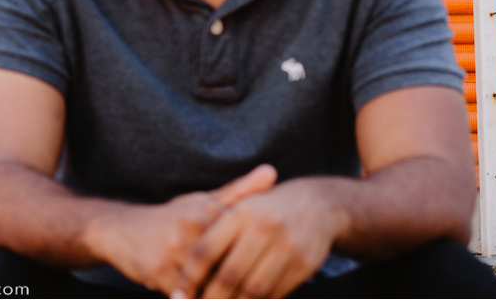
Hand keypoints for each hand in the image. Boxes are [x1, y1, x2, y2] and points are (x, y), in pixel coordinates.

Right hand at [91, 165, 276, 296]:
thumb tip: (272, 172)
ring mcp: (174, 247)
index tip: (261, 277)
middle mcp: (192, 225)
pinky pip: (188, 296)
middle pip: (229, 269)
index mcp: (208, 209)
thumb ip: (240, 191)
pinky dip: (194, 299)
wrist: (118, 230)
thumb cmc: (169, 219)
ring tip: (222, 296)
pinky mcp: (159, 269)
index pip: (245, 248)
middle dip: (237, 287)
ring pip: (210, 285)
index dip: (254, 267)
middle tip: (245, 294)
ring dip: (217, 296)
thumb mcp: (203, 201)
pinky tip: (195, 297)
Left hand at [175, 178, 341, 298]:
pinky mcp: (304, 264)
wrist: (316, 204)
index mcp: (240, 213)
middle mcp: (263, 228)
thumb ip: (212, 230)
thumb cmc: (265, 208)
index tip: (178, 294)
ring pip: (253, 290)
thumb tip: (181, 265)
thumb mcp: (239, 207)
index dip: (190, 277)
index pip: (206, 251)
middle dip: (210, 298)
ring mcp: (286, 247)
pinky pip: (275, 293)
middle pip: (228, 275)